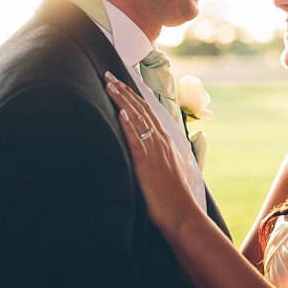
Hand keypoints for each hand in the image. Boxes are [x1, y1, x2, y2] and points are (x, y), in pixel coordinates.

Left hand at [104, 71, 199, 232]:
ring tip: (108, 84)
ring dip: (121, 99)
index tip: (119, 82)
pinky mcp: (146, 162)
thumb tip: (151, 148)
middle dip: (123, 90)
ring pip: (136, 118)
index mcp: (165, 140)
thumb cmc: (172, 195)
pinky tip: (120, 112)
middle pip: (140, 108)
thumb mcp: (168, 168)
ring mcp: (154, 150)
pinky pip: (136, 139)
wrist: (180, 213)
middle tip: (107, 75)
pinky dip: (128, 124)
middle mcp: (160, 140)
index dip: (132, 95)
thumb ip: (159, 154)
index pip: (147, 110)